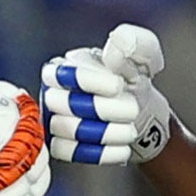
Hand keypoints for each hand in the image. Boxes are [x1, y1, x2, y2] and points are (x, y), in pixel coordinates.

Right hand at [41, 23, 170, 164]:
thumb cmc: (134, 79)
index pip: (63, 73)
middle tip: (132, 110)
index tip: (118, 85)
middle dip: (102, 109)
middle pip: (63, 104)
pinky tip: (123, 149)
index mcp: (64, 66)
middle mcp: (52, 92)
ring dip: (105, 133)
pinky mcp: (60, 144)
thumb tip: (117, 43)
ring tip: (131, 130)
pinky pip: (69, 152)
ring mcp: (53, 119)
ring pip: (68, 129)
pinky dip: (99, 153)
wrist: (139, 114)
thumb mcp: (143, 55)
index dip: (88, 80)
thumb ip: (134, 42)